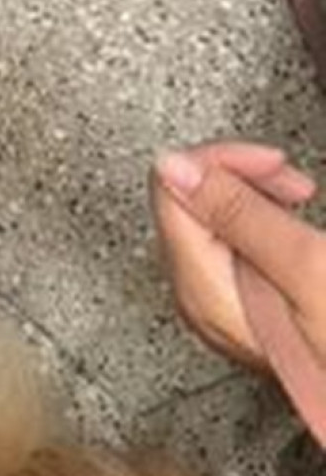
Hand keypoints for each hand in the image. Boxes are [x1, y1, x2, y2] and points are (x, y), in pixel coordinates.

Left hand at [152, 142, 325, 437]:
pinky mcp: (248, 312)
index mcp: (202, 290)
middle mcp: (201, 303)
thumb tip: (172, 166)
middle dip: (239, 178)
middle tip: (293, 184)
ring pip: (212, 225)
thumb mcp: (304, 267)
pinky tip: (296, 235)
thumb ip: (236, 214)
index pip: (171, 189)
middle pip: (187, 205)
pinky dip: (264, 230)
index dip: (221, 163)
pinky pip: (234, 251)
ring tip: (299, 204)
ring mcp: (223, 310)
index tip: (272, 165)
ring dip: (255, 201)